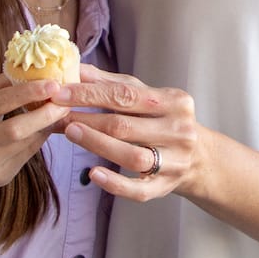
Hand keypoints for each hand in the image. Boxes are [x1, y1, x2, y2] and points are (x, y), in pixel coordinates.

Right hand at [0, 74, 68, 193]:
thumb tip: (29, 68)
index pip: (0, 102)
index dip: (28, 92)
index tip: (53, 83)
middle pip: (15, 129)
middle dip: (44, 114)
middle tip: (64, 100)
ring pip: (25, 143)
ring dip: (47, 125)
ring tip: (61, 110)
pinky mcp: (0, 178)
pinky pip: (28, 154)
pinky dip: (40, 137)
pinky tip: (48, 126)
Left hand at [56, 64, 201, 200]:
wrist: (200, 158)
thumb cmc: (164, 120)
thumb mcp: (147, 97)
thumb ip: (113, 85)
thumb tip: (76, 69)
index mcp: (174, 101)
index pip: (127, 95)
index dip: (91, 94)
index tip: (60, 92)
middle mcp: (178, 130)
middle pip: (126, 125)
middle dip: (87, 119)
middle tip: (58, 115)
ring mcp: (174, 160)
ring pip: (131, 156)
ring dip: (96, 145)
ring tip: (69, 133)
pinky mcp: (166, 186)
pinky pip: (138, 188)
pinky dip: (114, 182)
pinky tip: (93, 173)